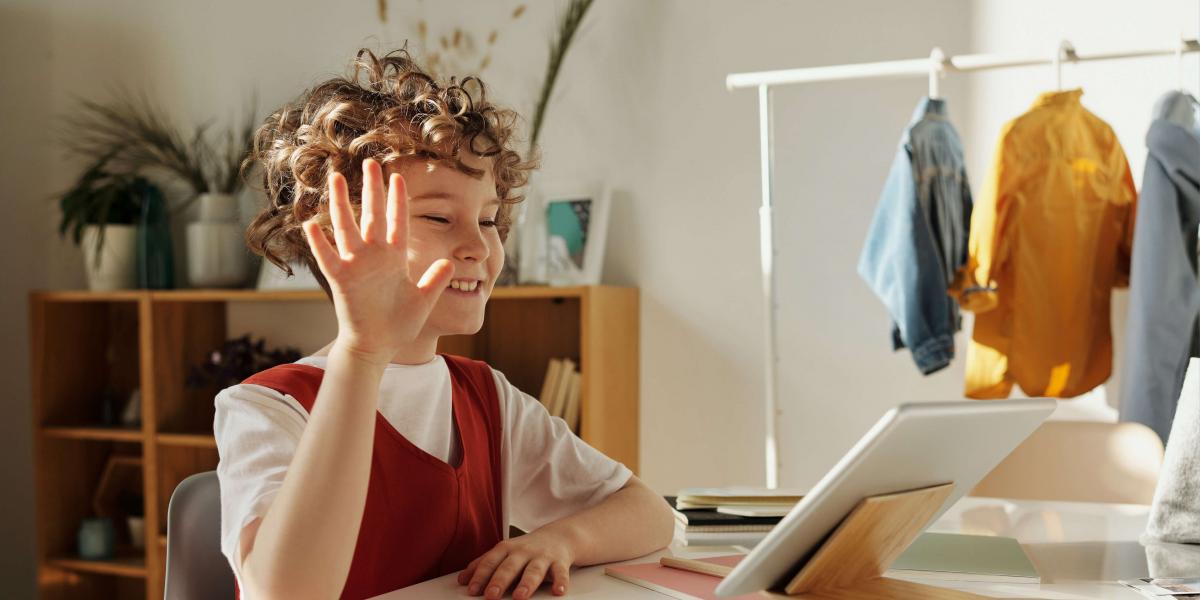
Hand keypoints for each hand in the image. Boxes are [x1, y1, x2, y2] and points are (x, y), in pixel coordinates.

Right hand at [302, 159, 454, 364]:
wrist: (378, 346)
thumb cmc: (399, 323)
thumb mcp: (423, 299)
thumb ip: (434, 280)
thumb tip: (449, 263)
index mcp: (394, 258)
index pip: (397, 221)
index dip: (397, 200)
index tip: (398, 177)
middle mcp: (374, 256)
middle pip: (372, 215)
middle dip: (372, 189)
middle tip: (370, 163)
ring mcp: (356, 266)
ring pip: (347, 228)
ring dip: (342, 204)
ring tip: (336, 179)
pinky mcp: (341, 281)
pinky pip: (328, 258)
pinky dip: (320, 243)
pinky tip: (311, 224)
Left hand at [457, 528, 576, 599]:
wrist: (559, 536)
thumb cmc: (527, 549)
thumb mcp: (504, 552)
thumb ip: (484, 564)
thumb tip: (462, 579)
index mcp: (507, 549)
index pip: (490, 562)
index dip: (480, 576)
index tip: (472, 590)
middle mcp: (523, 552)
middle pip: (510, 566)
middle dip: (500, 581)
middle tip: (491, 595)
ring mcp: (542, 557)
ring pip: (534, 570)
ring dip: (527, 583)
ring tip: (520, 596)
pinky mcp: (559, 562)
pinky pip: (561, 572)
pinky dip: (560, 582)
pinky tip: (558, 591)